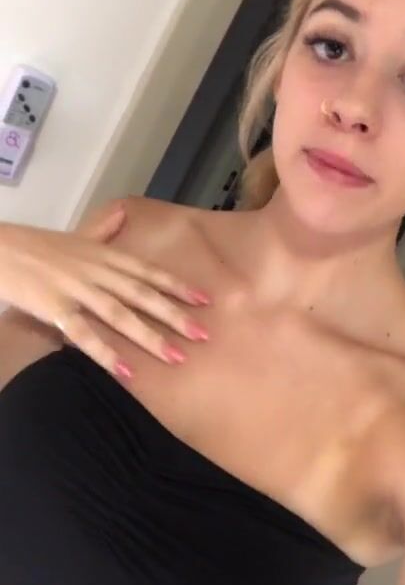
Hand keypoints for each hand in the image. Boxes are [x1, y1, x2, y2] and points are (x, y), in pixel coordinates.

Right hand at [0, 199, 210, 378]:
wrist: (0, 248)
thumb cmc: (39, 245)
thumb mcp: (77, 235)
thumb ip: (104, 230)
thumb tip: (125, 213)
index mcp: (105, 255)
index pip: (148, 271)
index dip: (177, 286)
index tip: (205, 300)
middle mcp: (97, 271)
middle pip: (142, 295)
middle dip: (174, 315)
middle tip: (203, 335)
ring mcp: (77, 289)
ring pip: (119, 315)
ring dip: (149, 337)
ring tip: (176, 357)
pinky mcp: (55, 308)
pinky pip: (84, 334)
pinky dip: (105, 353)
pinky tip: (125, 371)